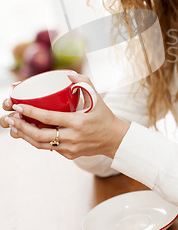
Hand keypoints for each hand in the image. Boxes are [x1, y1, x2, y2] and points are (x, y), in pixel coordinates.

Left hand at [0, 74, 129, 159]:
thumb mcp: (97, 98)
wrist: (115, 139)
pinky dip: (38, 141)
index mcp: (78, 122)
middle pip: (40, 135)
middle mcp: (72, 137)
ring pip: (41, 145)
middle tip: (11, 118)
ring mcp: (70, 148)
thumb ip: (84, 83)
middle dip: (22, 127)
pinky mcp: (69, 155)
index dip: (31, 112)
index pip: (49, 118)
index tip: (18, 106)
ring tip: (15, 127)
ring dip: (25, 136)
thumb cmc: (105, 117)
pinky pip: (50, 148)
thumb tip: (69, 74)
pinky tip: (30, 133)